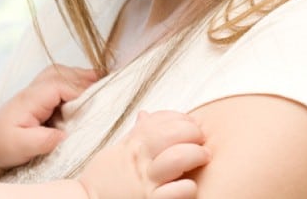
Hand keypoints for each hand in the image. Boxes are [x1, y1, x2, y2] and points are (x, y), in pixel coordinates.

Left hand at [0, 64, 98, 171]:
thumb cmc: (3, 143)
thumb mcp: (21, 146)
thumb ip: (42, 140)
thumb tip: (65, 135)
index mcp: (31, 98)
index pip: (60, 86)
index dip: (79, 92)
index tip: (95, 104)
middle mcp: (35, 89)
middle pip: (63, 74)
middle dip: (85, 78)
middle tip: (107, 86)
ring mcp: (38, 89)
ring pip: (63, 73)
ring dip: (81, 76)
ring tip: (103, 81)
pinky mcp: (42, 94)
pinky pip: (61, 79)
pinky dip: (76, 79)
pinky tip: (89, 85)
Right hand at [78, 110, 209, 198]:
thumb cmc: (104, 179)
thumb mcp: (117, 151)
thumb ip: (135, 134)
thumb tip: (145, 115)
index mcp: (132, 144)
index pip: (161, 120)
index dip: (181, 118)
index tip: (190, 124)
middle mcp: (140, 160)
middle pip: (173, 134)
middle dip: (193, 133)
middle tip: (200, 141)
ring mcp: (147, 182)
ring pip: (179, 157)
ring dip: (196, 154)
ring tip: (202, 158)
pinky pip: (179, 191)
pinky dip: (189, 187)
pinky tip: (189, 186)